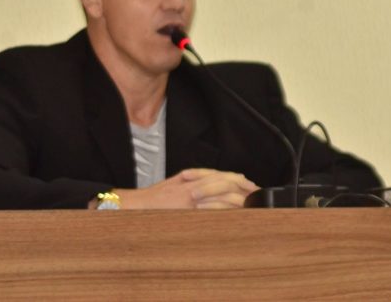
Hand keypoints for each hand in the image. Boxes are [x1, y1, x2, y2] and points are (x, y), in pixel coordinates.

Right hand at [112, 168, 258, 209]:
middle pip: (225, 184)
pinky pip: (209, 210)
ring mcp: (190, 201)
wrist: (134, 207)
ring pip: (220, 196)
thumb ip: (193, 179)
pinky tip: (233, 213)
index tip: (251, 185)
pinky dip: (223, 210)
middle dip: (244, 189)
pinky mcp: (187, 212)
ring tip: (250, 205)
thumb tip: (213, 177)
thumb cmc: (153, 199)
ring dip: (237, 200)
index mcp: (191, 180)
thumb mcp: (174, 182)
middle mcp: (192, 188)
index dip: (239, 181)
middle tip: (256, 195)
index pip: (221, 176)